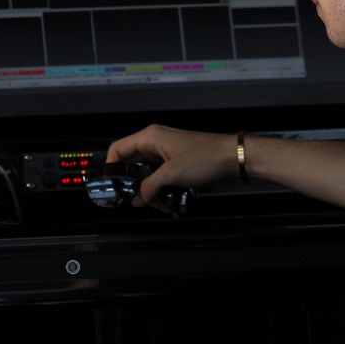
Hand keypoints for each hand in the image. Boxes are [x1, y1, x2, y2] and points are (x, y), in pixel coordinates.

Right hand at [105, 125, 235, 209]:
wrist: (233, 158)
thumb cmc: (206, 157)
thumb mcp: (172, 174)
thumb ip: (149, 187)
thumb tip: (136, 199)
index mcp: (150, 137)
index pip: (118, 149)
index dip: (111, 167)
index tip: (111, 185)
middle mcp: (155, 142)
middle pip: (132, 165)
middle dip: (135, 186)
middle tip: (139, 201)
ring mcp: (166, 153)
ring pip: (147, 174)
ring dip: (151, 191)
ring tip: (161, 205)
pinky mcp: (176, 162)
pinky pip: (160, 177)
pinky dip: (161, 190)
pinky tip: (169, 202)